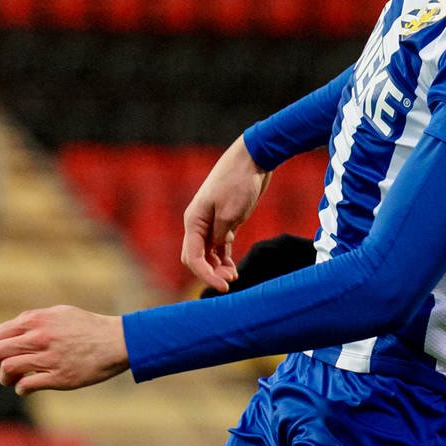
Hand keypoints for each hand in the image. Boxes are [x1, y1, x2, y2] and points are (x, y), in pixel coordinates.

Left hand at [0, 306, 129, 394]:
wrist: (116, 341)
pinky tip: (26, 388)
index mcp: (37, 320)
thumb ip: (35, 320)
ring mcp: (48, 358)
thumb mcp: (59, 313)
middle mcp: (39, 337)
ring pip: (8, 369)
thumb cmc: (88, 327)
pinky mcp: (58, 377)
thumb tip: (14, 329)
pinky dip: (21, 389)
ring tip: (13, 381)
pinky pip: (26, 385)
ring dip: (5, 378)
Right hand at [181, 136, 271, 291]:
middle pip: (195, 258)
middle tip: (230, 282)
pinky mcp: (224, 221)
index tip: (224, 286)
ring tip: (234, 276)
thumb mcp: (230, 213)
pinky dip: (223, 258)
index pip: (192, 257)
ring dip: (217, 268)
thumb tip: (216, 250)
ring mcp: (210, 222)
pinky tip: (232, 268)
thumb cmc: (239, 183)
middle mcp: (197, 223)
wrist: (252, 160)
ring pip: (207, 254)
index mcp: (193, 220)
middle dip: (210, 273)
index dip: (206, 275)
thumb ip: (220, 235)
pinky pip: (217, 246)